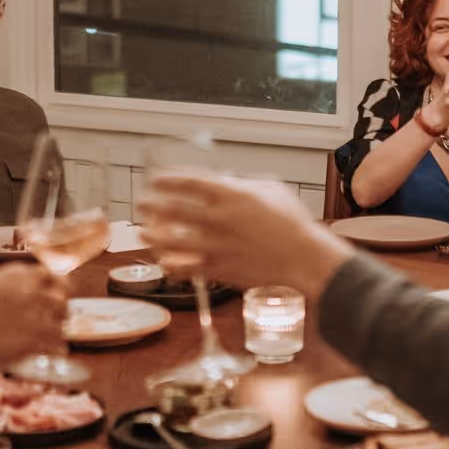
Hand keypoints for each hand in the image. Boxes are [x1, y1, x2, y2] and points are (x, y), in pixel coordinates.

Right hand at [0, 266, 70, 377]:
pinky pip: (58, 340)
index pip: (50, 272)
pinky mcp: (32, 340)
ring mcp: (32, 314)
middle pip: (63, 291)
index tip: (55, 294)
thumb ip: (7, 285)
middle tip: (59, 315)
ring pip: (63, 316)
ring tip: (54, 333)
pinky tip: (54, 350)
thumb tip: (26, 288)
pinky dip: (58, 346)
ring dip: (60, 324)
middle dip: (61, 303)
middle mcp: (27, 290)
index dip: (55, 285)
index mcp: (14, 274)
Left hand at [139, 172, 352, 300]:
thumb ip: (244, 183)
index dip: (166, 179)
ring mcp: (216, 246)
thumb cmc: (293, 224)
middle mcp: (219, 219)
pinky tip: (164, 260)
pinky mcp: (219, 269)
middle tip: (143, 203)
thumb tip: (226, 181)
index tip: (156, 180)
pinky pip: (185, 268)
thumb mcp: (272, 190)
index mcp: (232, 195)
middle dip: (151, 205)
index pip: (187, 182)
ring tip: (145, 232)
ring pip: (171, 240)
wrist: (305, 260)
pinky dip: (170, 264)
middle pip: (171, 209)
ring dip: (153, 235)